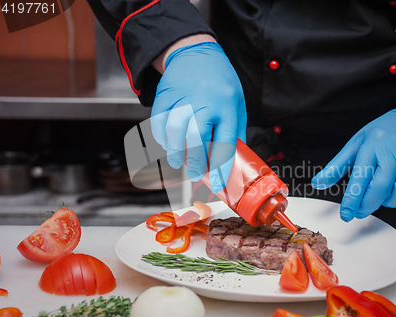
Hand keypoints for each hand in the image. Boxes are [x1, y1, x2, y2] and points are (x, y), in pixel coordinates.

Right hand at [150, 41, 246, 192]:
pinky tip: (169, 144)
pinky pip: (158, 123)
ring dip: (175, 153)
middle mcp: (204, 101)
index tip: (216, 185)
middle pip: (194, 138)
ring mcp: (181, 97)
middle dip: (193, 162)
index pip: (224, 142)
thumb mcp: (237, 105)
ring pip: (173, 132)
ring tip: (180, 161)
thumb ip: (233, 132)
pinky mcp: (164, 96)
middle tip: (194, 174)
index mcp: (227, 105)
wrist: (195, 53)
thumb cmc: (220, 83)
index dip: (219, 167)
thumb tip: (230, 163)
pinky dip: (162, 139)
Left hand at [311, 103, 395, 221]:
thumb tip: (318, 183)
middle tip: (360, 211)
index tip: (347, 214)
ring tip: (382, 196)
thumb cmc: (382, 133)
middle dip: (369, 205)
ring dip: (391, 201)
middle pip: (381, 187)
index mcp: (371, 146)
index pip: (360, 177)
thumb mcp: (356, 144)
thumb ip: (337, 165)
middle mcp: (393, 151)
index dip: (353, 200)